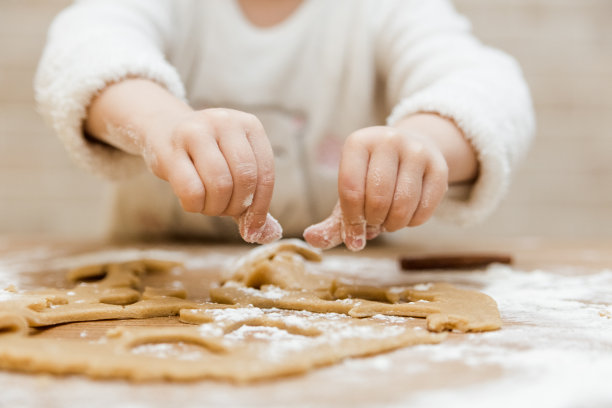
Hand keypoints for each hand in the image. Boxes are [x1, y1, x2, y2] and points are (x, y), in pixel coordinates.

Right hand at [142, 108, 281, 242]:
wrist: (163, 130)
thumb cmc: (207, 157)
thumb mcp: (235, 169)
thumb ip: (253, 201)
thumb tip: (268, 234)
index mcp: (250, 125)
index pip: (265, 173)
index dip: (261, 206)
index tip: (252, 227)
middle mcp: (225, 121)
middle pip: (244, 178)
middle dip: (237, 206)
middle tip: (225, 210)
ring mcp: (196, 131)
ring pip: (220, 184)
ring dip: (216, 208)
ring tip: (209, 205)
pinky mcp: (170, 148)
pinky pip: (191, 190)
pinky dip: (195, 207)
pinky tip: (192, 203)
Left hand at [304, 125, 450, 250]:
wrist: (412, 151)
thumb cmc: (372, 178)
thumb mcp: (350, 193)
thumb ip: (332, 222)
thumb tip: (311, 239)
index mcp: (358, 142)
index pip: (350, 188)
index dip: (351, 219)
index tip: (354, 232)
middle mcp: (388, 140)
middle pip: (377, 198)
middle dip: (373, 221)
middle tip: (373, 224)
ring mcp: (417, 151)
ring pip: (402, 204)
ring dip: (392, 225)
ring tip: (387, 222)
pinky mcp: (440, 167)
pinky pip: (424, 209)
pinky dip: (412, 223)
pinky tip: (406, 216)